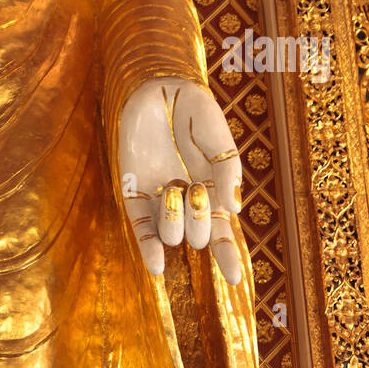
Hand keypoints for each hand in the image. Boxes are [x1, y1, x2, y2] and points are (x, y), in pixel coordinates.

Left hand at [117, 76, 242, 284]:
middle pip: (198, 236)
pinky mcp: (133, 191)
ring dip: (177, 222)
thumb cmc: (193, 110)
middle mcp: (186, 200)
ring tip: (176, 190)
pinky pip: (141, 227)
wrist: (158, 88)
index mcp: (212, 190)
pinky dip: (148, 248)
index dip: (228, 257)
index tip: (235, 278)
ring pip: (171, 235)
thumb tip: (234, 211)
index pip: (222, 233)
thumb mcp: (217, 137)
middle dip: (200, 221)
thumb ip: (227, 170)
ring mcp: (159, 198)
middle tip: (197, 188)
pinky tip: (156, 267)